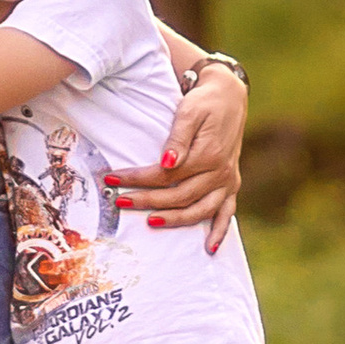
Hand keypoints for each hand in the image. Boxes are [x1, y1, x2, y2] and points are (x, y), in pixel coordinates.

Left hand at [106, 61, 247, 253]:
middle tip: (119, 200)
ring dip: (175, 219)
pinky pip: (227, 213)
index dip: (138, 179)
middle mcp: (220, 172)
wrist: (229, 95)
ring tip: (149, 222)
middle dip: (147, 200)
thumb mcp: (189, 112)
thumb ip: (178, 139)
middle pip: (179, 195)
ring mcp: (228, 181)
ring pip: (200, 210)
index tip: (112, 179)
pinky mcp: (231, 184)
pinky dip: (219, 232)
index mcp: (208, 155)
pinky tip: (208, 248)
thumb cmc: (205, 102)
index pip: (166, 176)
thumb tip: (165, 163)